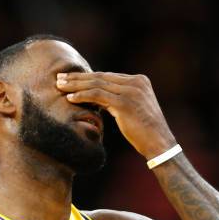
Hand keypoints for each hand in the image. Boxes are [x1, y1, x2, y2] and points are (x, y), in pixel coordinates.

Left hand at [56, 71, 176, 158]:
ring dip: (76, 85)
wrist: (159, 143)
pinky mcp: (124, 102)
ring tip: (59, 86)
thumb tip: (100, 99)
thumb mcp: (133, 110)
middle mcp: (136, 82)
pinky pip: (97, 96)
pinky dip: (82, 96)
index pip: (107, 76)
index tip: (71, 79)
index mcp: (139, 80)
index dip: (88, 77)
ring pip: (96, 84)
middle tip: (60, 78)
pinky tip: (70, 98)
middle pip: (100, 77)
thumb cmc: (145, 132)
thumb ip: (120, 99)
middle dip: (78, 78)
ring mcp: (130, 91)